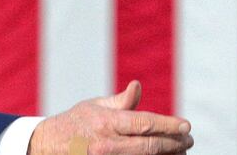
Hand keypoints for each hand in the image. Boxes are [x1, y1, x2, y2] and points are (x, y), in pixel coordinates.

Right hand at [27, 80, 192, 153]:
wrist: (48, 145)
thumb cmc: (76, 122)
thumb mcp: (95, 106)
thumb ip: (121, 101)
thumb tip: (138, 86)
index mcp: (105, 121)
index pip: (143, 123)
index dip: (168, 125)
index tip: (186, 126)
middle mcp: (106, 143)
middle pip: (149, 146)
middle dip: (173, 143)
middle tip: (187, 140)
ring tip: (179, 150)